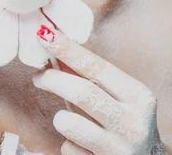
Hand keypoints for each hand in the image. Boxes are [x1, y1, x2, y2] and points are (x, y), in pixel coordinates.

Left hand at [32, 25, 166, 154]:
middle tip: (38, 76)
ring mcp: (120, 148)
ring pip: (70, 124)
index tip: (44, 34)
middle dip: (53, 79)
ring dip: (60, 118)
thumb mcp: (114, 96)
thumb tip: (53, 44)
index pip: (96, 66)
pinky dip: (68, 143)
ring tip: (64, 118)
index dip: (66, 48)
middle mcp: (133, 122)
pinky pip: (70, 148)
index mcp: (138, 96)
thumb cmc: (122, 120)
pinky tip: (82, 145)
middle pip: (82, 92)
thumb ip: (87, 75)